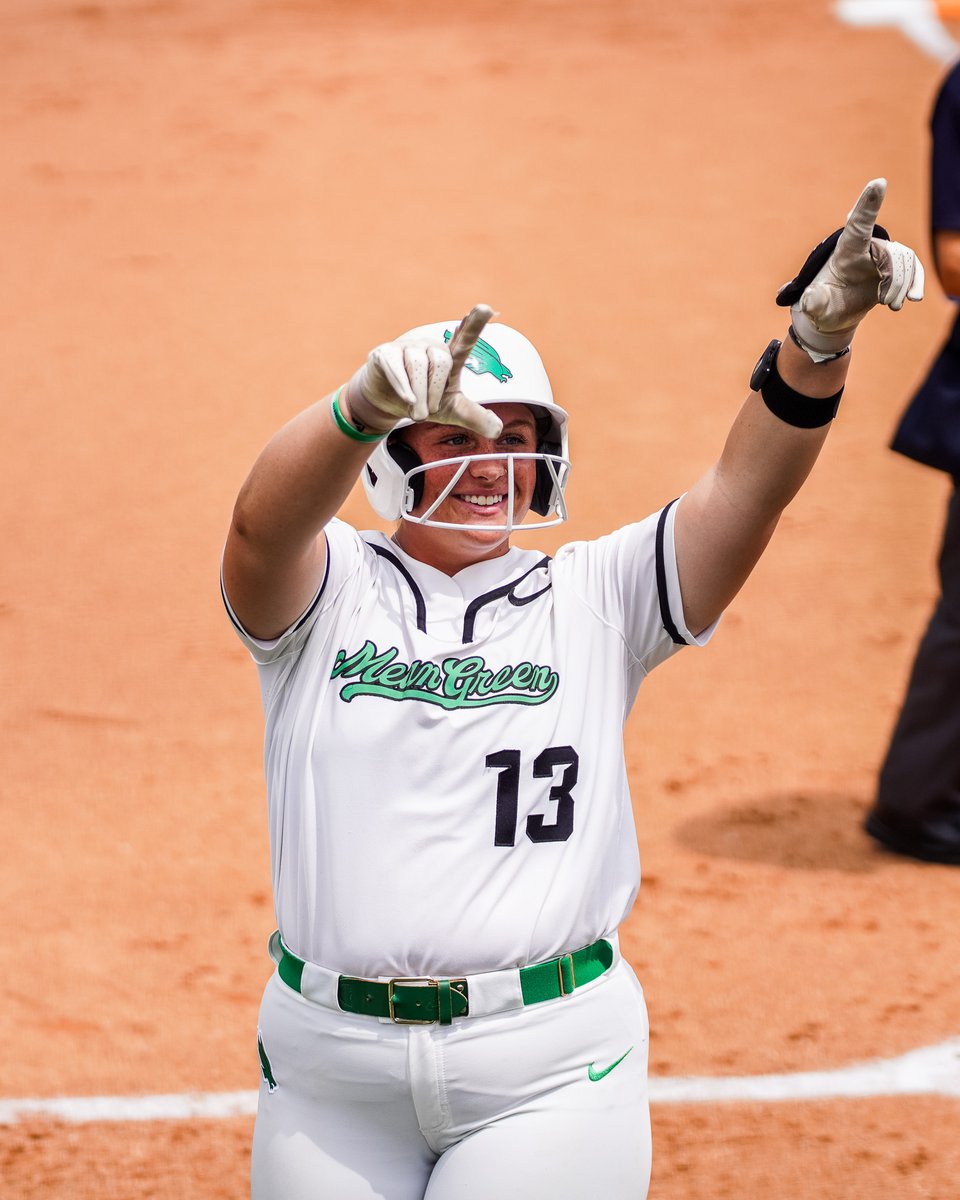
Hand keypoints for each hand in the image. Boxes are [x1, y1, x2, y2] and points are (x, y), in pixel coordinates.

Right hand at [340, 304, 503, 436]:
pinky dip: (402, 385)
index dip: (473, 325)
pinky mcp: (385, 353)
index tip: (485, 309)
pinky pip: (395, 365)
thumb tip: (498, 429)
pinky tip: (406, 398)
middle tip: (428, 412)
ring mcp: (407, 347)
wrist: (386, 403)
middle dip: (436, 391)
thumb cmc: (423, 401)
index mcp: (449, 358)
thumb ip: (473, 417)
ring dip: (419, 394)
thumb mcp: (451, 411)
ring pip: (418, 364)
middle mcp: (430, 347)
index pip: (464, 340)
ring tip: (415, 411)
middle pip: (441, 360)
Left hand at [777, 179, 923, 358]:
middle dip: (893, 278)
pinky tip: (913, 297)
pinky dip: (915, 280)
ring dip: (901, 284)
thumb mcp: (815, 306)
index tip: (878, 182)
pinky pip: (912, 266)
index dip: (868, 204)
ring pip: (903, 260)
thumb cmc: (823, 305)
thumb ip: (814, 302)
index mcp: (845, 250)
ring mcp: (881, 256)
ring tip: (891, 305)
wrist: (834, 313)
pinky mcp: (893, 267)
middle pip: (889, 252)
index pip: (858, 223)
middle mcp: (865, 247)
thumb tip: (811, 300)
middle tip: (884, 302)